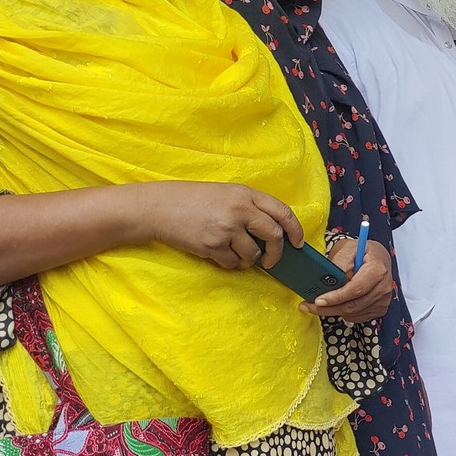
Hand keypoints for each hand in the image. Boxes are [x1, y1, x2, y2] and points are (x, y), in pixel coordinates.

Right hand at [133, 181, 303, 270]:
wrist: (157, 207)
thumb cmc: (191, 199)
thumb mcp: (225, 193)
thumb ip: (249, 207)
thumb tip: (274, 230)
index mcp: (245, 194)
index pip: (283, 212)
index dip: (295, 230)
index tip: (297, 242)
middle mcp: (239, 209)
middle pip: (275, 236)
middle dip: (277, 253)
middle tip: (271, 260)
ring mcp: (226, 228)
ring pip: (253, 253)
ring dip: (249, 259)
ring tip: (234, 253)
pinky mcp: (213, 245)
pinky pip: (232, 262)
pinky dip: (229, 263)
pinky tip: (217, 253)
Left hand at [305, 239, 393, 322]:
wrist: (378, 257)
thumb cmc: (364, 252)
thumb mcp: (349, 248)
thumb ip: (340, 261)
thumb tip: (329, 276)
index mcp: (377, 270)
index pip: (355, 289)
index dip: (336, 297)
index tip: (319, 300)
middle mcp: (383, 287)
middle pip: (353, 305)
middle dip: (329, 308)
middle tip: (310, 306)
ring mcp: (383, 299)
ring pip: (354, 313)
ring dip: (334, 311)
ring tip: (320, 304)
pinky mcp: (380, 308)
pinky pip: (358, 316)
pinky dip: (345, 313)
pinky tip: (338, 304)